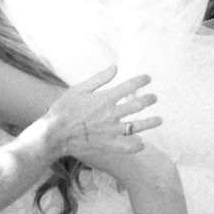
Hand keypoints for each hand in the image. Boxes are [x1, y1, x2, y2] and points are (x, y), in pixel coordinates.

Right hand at [44, 67, 160, 160]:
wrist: (54, 134)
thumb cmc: (63, 110)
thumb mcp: (78, 90)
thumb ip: (99, 79)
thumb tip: (115, 67)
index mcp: (105, 99)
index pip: (129, 87)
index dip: (140, 81)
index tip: (148, 78)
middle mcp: (111, 114)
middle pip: (137, 105)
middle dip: (148, 99)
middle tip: (154, 98)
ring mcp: (112, 131)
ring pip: (137, 126)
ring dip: (150, 122)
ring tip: (159, 120)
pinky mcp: (109, 145)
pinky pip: (128, 146)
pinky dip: (136, 145)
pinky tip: (141, 142)